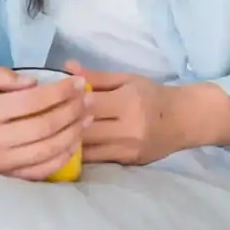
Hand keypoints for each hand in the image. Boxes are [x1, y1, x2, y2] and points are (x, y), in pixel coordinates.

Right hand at [0, 68, 89, 179]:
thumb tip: (33, 84)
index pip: (33, 101)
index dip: (60, 91)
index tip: (78, 82)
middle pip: (46, 124)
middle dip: (73, 109)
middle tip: (88, 98)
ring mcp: (2, 163)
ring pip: (49, 148)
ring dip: (74, 132)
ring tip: (88, 117)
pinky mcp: (7, 178)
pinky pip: (42, 170)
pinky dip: (63, 157)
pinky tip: (74, 142)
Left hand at [66, 63, 229, 162]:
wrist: (185, 120)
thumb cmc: (153, 95)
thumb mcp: (126, 79)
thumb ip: (95, 76)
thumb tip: (66, 67)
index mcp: (128, 102)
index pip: (88, 105)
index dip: (67, 103)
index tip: (52, 99)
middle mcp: (129, 128)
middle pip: (84, 130)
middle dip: (62, 124)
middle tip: (44, 118)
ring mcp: (128, 149)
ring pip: (87, 149)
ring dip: (67, 141)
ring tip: (50, 133)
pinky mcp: (128, 162)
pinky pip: (97, 160)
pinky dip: (80, 153)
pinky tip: (66, 146)